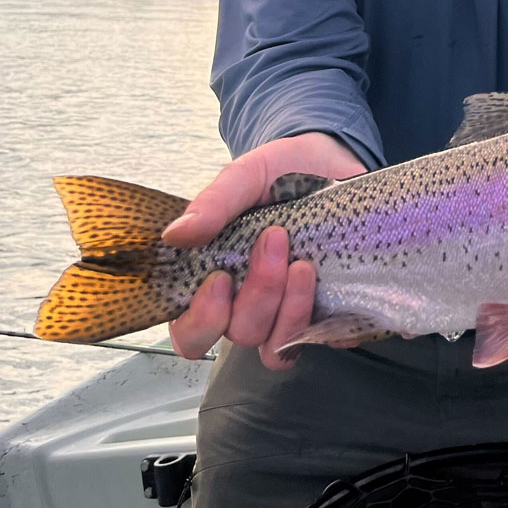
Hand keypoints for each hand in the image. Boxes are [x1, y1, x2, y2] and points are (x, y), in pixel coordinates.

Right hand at [163, 132, 366, 368]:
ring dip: (290, 311)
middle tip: (275, 240)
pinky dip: (329, 325)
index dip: (201, 321)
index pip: (191, 333)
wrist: (333, 160)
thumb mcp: (247, 176)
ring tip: (303, 265)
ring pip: (278, 347)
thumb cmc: (280, 172)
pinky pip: (326, 339)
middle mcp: (250, 303)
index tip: (221, 278)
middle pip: (241, 333)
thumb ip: (214, 204)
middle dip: (258, 294)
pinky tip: (332, 287)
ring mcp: (289, 312)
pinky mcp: (329, 311)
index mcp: (218, 279)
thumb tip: (174, 235)